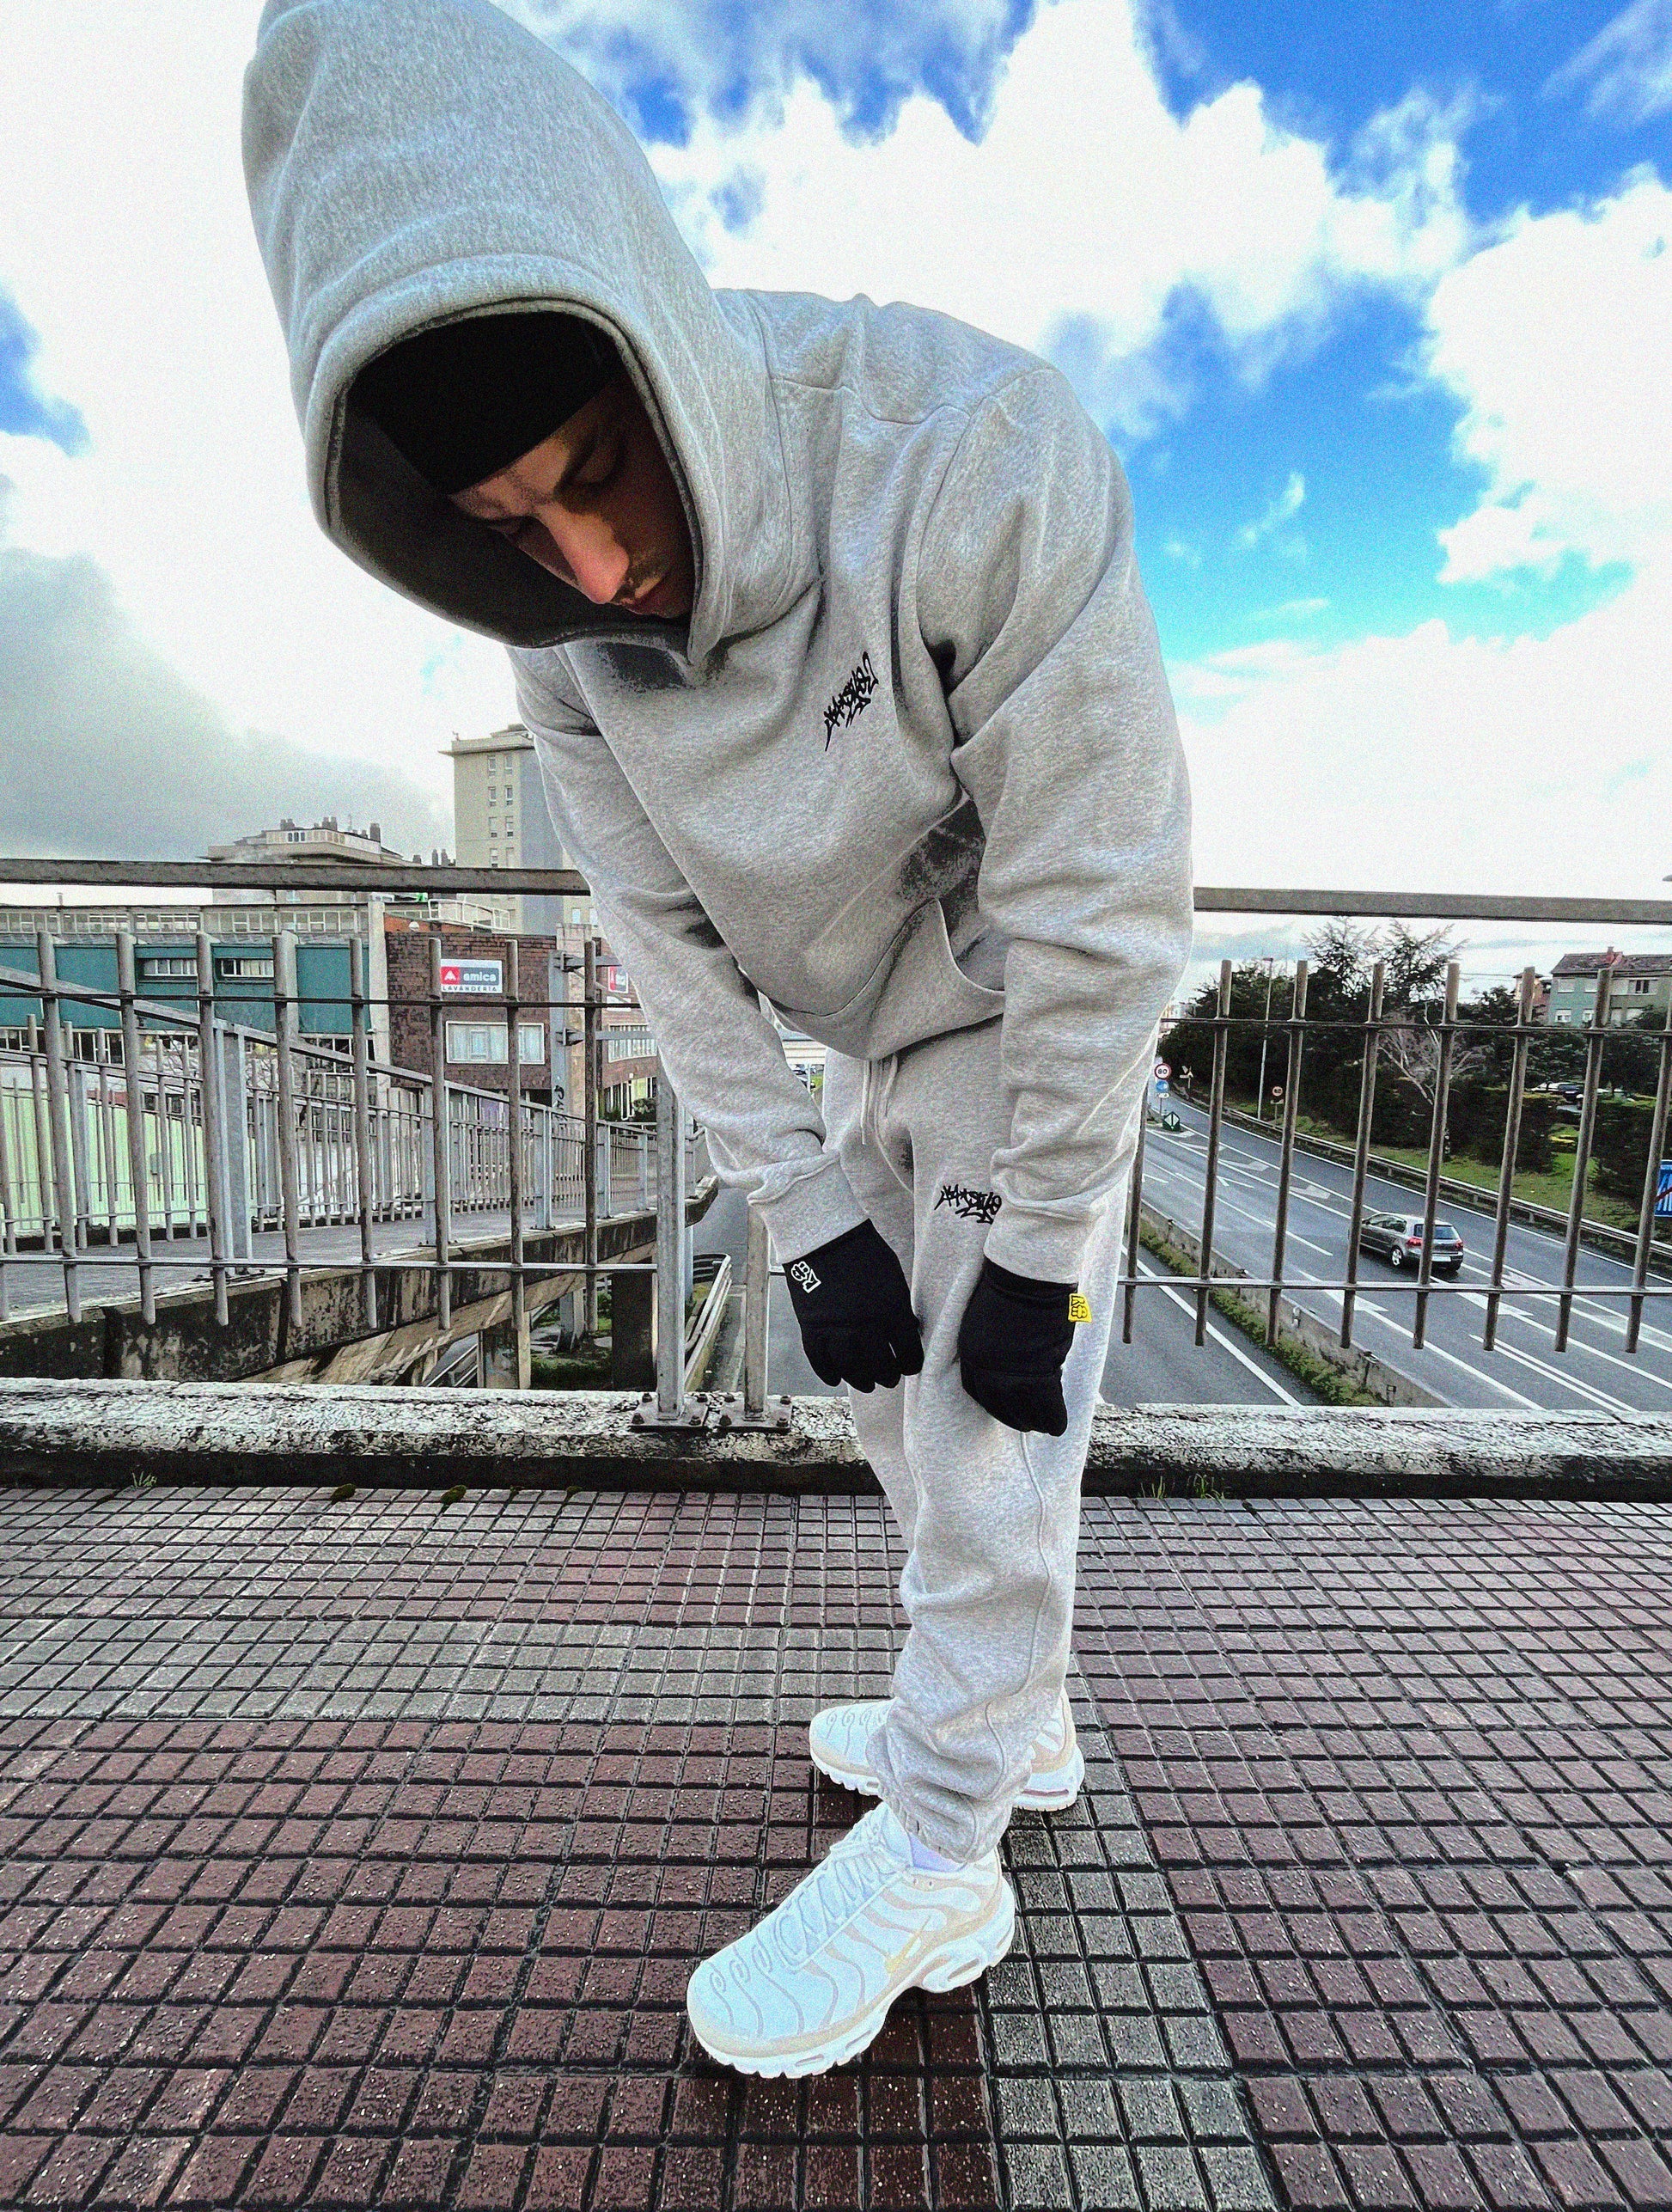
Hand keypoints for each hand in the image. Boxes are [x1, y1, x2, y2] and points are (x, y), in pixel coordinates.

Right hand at [784, 1221, 924, 1390]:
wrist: (826, 1236)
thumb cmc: (865, 1252)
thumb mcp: (893, 1278)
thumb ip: (899, 1308)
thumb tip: (906, 1330)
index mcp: (891, 1311)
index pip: (908, 1352)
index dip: (911, 1364)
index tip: (909, 1366)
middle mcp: (866, 1325)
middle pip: (880, 1366)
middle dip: (888, 1376)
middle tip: (889, 1379)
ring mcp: (836, 1328)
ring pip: (851, 1369)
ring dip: (860, 1381)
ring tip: (866, 1384)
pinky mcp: (812, 1327)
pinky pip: (820, 1361)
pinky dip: (828, 1373)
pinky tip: (836, 1378)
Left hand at [957, 1258, 1077, 1435]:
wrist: (1025, 1276)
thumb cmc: (1011, 1285)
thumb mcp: (990, 1318)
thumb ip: (997, 1345)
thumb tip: (1014, 1359)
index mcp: (970, 1351)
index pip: (977, 1390)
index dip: (992, 1403)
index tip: (1004, 1407)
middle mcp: (985, 1367)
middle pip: (998, 1405)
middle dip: (1013, 1417)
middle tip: (1026, 1423)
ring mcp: (1010, 1373)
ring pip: (1023, 1410)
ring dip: (1035, 1421)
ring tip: (1044, 1425)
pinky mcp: (1037, 1374)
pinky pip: (1047, 1406)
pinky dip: (1054, 1419)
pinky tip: (1058, 1426)